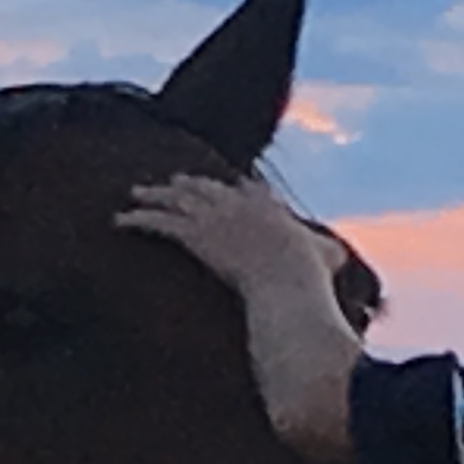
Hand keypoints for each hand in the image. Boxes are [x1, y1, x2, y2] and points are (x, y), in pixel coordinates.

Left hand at [120, 172, 344, 299]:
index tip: (223, 185)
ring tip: (135, 192)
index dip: (231, 188)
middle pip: (206, 187)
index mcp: (268, 208)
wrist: (286, 281)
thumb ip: (329, 252)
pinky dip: (137, 220)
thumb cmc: (308, 277)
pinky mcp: (194, 234)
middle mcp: (238, 205)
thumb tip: (343, 256)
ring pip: (176, 199)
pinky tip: (120, 221)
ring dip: (153, 194)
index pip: (246, 190)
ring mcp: (214, 216)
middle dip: (186, 183)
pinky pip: (158, 223)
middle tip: (172, 181)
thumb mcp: (328, 258)